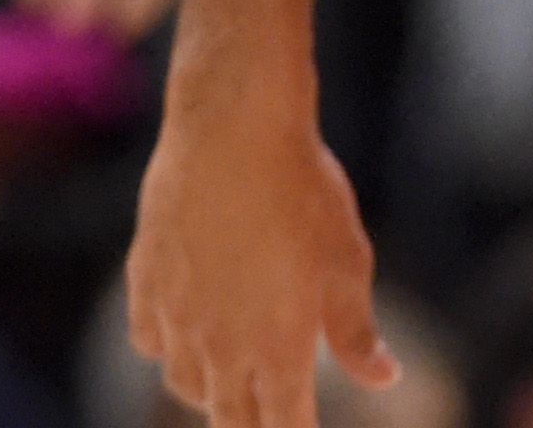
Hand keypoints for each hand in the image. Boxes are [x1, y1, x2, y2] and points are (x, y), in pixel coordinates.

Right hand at [127, 85, 393, 427]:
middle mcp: (220, 345)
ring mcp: (176, 317)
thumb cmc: (304, 194)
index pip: (283, 424)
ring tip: (228, 384)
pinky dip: (168, 349)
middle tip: (266, 421)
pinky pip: (150, 340)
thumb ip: (358, 332)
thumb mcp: (348, 263)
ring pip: (185, 383)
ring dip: (209, 392)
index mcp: (277, 348)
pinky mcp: (146, 282)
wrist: (233, 132)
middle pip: (229, 416)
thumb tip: (386, 377)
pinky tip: (182, 338)